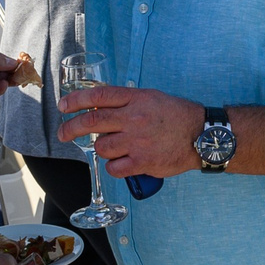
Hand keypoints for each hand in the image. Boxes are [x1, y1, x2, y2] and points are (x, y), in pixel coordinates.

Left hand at [57, 82, 202, 178]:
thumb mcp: (152, 98)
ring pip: (101, 148)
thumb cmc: (177, 116)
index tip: (63, 106)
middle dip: (71, 128)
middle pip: (92, 122)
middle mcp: (134, 118)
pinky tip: (122, 162)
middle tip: (63, 134)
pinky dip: (114, 166)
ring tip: (114, 148)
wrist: (202, 135)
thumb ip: (127, 101)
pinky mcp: (142, 162)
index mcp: (136, 99)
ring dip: (102, 149)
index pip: (98, 96)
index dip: (76, 101)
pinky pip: (114, 168)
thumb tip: (99, 106)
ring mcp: (138, 141)